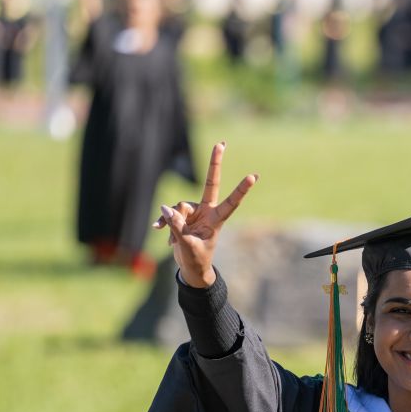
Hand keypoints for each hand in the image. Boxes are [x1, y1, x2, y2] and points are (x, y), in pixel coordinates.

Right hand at [153, 141, 256, 287]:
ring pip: (179, 205)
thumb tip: (165, 208)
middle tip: (221, 143)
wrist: (190, 268)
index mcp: (216, 220)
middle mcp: (207, 212)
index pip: (231, 202)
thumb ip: (177, 227)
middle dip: (214, 163)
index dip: (240, 190)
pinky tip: (158, 229)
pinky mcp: (181, 216)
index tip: (253, 176)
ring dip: (173, 221)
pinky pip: (169, 213)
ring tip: (174, 239)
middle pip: (210, 184)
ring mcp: (193, 212)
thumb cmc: (196, 259)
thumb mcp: (187, 246)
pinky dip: (164, 221)